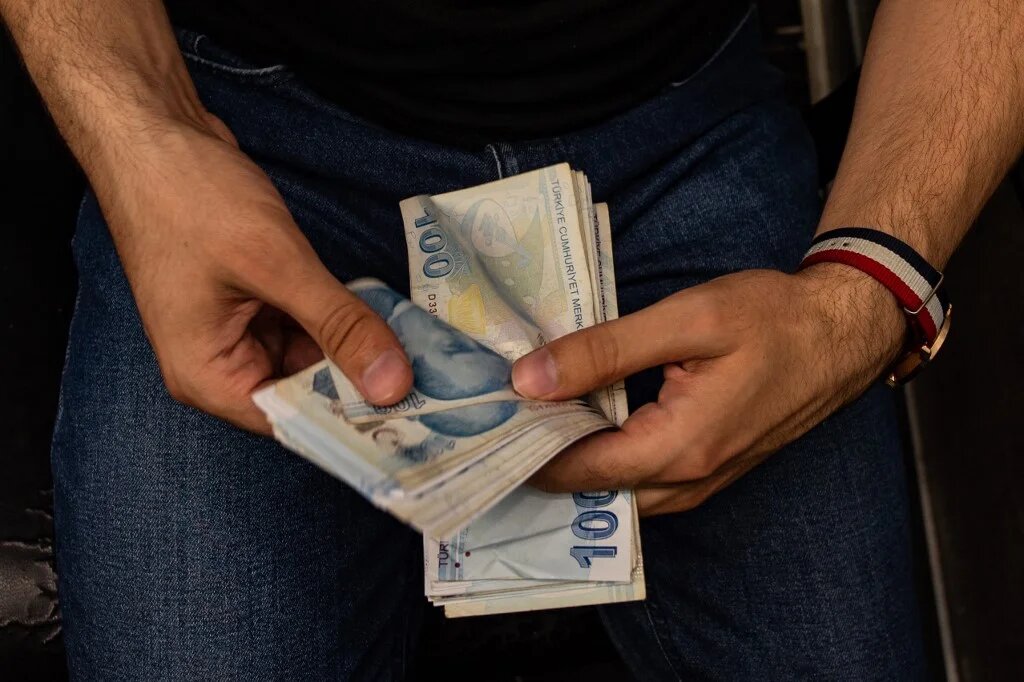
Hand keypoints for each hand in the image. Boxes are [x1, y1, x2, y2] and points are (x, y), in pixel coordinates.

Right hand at [92, 114, 412, 432]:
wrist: (153, 134)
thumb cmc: (192, 198)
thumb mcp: (276, 263)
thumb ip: (337, 325)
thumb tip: (393, 385)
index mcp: (207, 377)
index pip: (292, 424)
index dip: (352, 424)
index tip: (417, 423)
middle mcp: (220, 365)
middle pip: (304, 393)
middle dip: (362, 382)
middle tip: (437, 384)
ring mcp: (236, 332)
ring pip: (311, 358)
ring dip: (356, 348)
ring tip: (423, 352)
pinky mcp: (253, 302)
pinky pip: (305, 325)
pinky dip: (339, 319)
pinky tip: (386, 316)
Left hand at [512, 265, 905, 514]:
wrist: (844, 333)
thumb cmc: (774, 318)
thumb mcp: (688, 319)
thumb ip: (605, 351)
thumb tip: (529, 380)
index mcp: (677, 448)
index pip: (576, 470)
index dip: (523, 451)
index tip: (480, 427)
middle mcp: (686, 480)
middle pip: (591, 489)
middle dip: (539, 461)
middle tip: (492, 423)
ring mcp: (700, 481)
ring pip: (615, 490)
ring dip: (570, 461)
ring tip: (524, 420)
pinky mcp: (707, 467)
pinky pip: (640, 480)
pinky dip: (603, 458)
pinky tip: (578, 422)